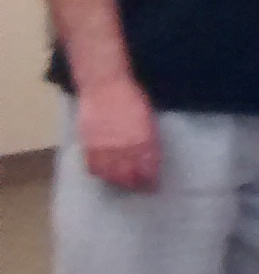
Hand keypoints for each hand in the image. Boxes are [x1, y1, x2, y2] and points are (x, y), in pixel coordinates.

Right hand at [76, 76, 159, 190]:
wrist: (105, 86)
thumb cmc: (131, 98)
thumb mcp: (148, 120)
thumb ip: (149, 140)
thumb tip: (149, 157)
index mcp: (143, 141)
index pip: (148, 169)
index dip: (150, 180)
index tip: (153, 186)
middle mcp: (125, 148)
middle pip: (129, 176)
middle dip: (135, 184)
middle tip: (138, 187)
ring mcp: (105, 147)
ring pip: (110, 174)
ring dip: (117, 181)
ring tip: (122, 183)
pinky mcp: (89, 144)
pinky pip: (93, 166)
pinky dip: (100, 172)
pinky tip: (104, 173)